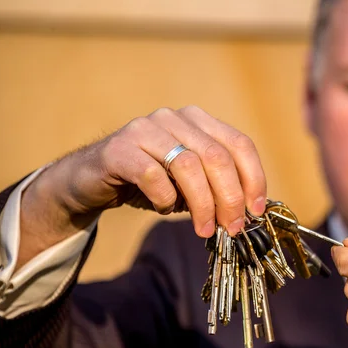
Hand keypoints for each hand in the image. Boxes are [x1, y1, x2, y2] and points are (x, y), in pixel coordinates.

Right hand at [19, 106, 266, 266]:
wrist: (91, 179)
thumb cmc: (149, 182)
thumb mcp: (190, 183)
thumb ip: (216, 188)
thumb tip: (247, 213)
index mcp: (198, 121)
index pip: (239, 144)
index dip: (254, 178)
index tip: (256, 211)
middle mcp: (174, 118)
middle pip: (217, 156)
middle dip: (230, 198)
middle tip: (232, 228)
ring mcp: (145, 128)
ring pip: (188, 165)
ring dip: (203, 204)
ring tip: (204, 229)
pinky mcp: (120, 148)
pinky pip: (152, 175)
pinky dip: (165, 199)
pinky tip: (163, 208)